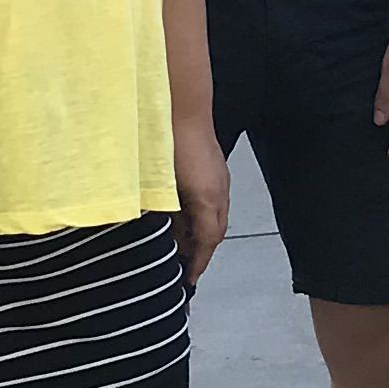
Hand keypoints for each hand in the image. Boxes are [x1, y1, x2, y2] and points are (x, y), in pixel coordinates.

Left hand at [173, 125, 232, 287]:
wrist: (181, 108)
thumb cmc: (173, 144)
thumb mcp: (171, 188)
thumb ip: (174, 215)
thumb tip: (170, 237)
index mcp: (210, 199)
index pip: (209, 242)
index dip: (198, 262)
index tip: (189, 279)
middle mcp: (218, 192)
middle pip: (213, 232)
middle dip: (199, 251)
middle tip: (182, 267)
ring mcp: (216, 179)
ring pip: (210, 216)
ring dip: (196, 233)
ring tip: (177, 245)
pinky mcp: (212, 169)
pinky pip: (208, 201)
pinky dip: (195, 214)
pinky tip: (178, 215)